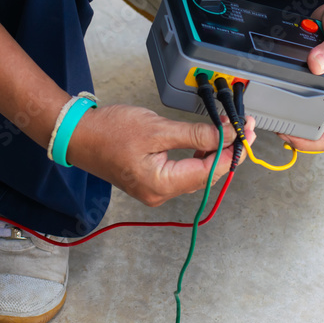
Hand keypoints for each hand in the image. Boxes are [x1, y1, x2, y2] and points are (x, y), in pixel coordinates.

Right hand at [66, 104, 255, 206]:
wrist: (77, 135)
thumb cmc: (109, 131)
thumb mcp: (158, 129)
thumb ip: (196, 135)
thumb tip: (227, 135)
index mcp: (162, 185)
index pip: (210, 171)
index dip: (231, 151)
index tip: (246, 132)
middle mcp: (160, 193)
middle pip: (206, 176)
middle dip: (227, 152)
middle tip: (243, 129)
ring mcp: (156, 189)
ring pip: (196, 174)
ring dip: (214, 153)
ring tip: (230, 132)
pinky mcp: (152, 180)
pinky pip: (183, 172)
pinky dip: (198, 156)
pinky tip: (208, 141)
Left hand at [280, 0, 323, 151]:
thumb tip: (315, 64)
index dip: (312, 143)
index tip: (291, 135)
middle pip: (310, 129)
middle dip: (289, 129)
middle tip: (269, 119)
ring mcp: (318, 87)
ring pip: (298, 111)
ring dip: (280, 111)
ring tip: (263, 105)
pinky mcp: (306, 75)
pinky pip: (291, 89)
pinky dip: (277, 88)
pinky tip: (266, 83)